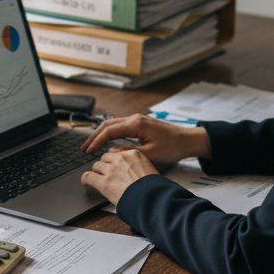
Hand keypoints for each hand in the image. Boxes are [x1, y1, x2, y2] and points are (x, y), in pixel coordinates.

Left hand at [80, 148, 159, 204]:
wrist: (152, 199)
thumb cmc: (155, 189)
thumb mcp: (150, 171)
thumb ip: (139, 167)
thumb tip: (135, 171)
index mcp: (134, 154)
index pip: (117, 152)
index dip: (114, 160)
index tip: (113, 165)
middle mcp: (121, 159)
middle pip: (105, 158)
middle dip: (105, 165)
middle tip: (106, 173)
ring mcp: (111, 170)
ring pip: (96, 166)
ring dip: (97, 172)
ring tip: (97, 179)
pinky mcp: (104, 182)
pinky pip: (88, 176)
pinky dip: (86, 179)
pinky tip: (86, 182)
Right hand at [81, 114, 210, 165]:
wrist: (189, 140)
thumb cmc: (173, 146)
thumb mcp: (150, 154)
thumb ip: (129, 154)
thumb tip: (113, 154)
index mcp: (136, 124)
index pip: (109, 131)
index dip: (96, 142)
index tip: (88, 152)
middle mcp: (135, 119)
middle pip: (107, 125)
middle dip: (94, 137)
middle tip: (84, 149)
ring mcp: (138, 120)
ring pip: (113, 124)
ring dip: (101, 134)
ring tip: (91, 146)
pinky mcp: (141, 124)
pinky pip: (120, 126)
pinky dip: (110, 133)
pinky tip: (107, 142)